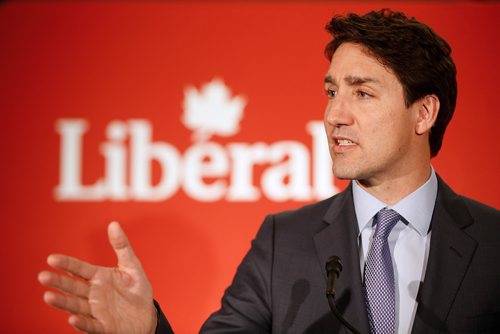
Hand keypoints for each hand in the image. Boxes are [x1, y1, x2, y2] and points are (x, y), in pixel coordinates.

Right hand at [38, 222, 156, 333]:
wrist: (146, 316)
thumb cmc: (137, 290)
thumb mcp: (131, 266)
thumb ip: (122, 246)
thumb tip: (113, 224)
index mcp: (98, 277)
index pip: (79, 269)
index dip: (66, 264)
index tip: (52, 259)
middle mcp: (93, 294)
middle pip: (73, 287)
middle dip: (58, 282)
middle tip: (42, 276)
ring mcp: (96, 311)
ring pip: (76, 306)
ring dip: (63, 302)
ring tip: (48, 296)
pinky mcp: (103, 327)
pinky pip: (90, 325)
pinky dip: (81, 323)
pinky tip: (72, 319)